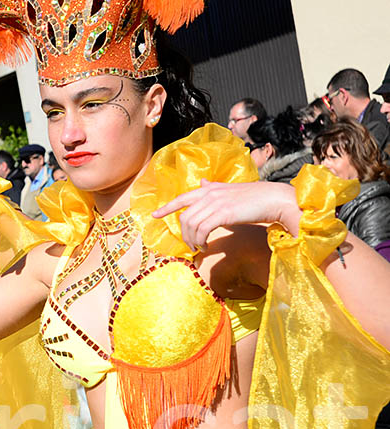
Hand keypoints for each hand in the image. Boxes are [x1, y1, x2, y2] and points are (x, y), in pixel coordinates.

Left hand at [152, 179, 299, 250]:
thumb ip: (214, 187)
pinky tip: (206, 246)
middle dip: (184, 234)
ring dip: (192, 240)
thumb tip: (202, 181)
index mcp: (210, 189)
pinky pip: (202, 230)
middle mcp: (210, 193)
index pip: (183, 197)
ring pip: (191, 224)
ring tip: (199, 247)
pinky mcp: (223, 213)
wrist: (274, 199)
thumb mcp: (230, 190)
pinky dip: (201, 240)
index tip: (154, 215)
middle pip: (184, 216)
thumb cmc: (254, 198)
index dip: (167, 207)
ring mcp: (216, 203)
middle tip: (190, 245)